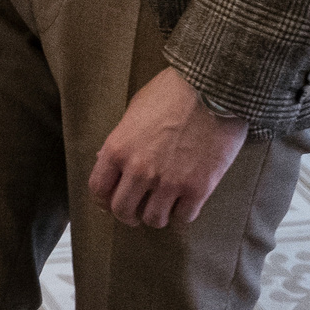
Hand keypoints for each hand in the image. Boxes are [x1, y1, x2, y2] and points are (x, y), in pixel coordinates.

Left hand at [88, 67, 250, 227]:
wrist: (211, 89)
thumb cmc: (171, 92)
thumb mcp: (135, 110)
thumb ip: (121, 140)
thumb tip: (106, 160)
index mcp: (118, 148)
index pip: (98, 189)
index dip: (103, 199)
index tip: (111, 201)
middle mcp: (139, 170)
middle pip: (122, 211)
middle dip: (128, 214)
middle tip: (137, 209)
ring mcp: (168, 182)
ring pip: (154, 220)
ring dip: (156, 215)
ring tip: (162, 205)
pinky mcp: (197, 189)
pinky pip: (183, 217)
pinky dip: (182, 212)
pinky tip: (185, 200)